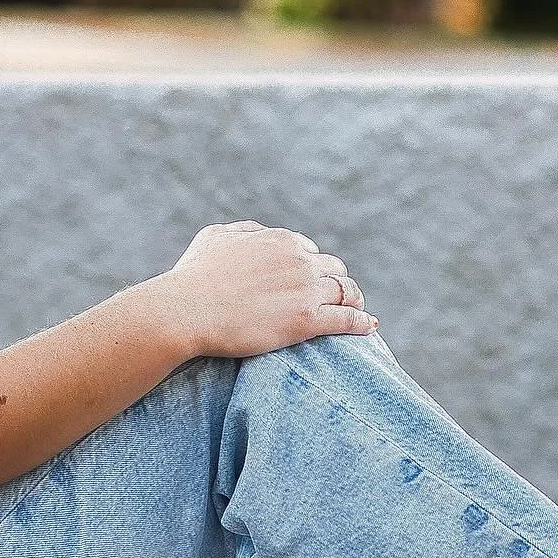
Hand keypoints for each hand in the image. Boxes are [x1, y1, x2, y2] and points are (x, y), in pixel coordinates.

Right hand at [157, 221, 377, 358]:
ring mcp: (306, 289)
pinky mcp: (307, 320)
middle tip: (340, 294)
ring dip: (354, 299)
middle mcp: (299, 260)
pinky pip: (347, 319)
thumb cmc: (193, 276)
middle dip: (336, 280)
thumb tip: (258, 231)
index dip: (313, 265)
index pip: (309, 250)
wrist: (187, 310)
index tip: (313, 277)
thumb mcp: (215, 237)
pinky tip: (369, 327)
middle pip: (333, 269)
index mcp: (280, 240)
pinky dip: (361, 322)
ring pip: (346, 291)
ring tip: (358, 308)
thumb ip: (243, 230)